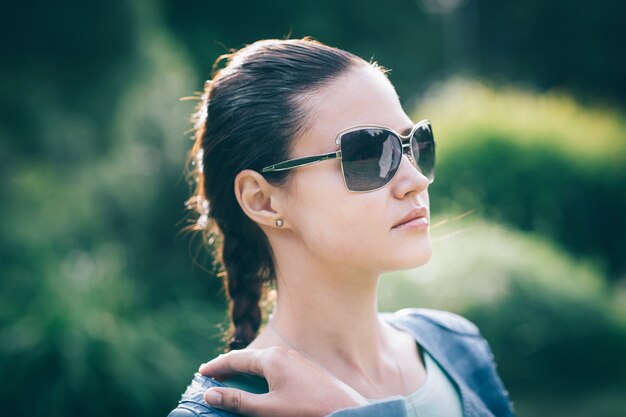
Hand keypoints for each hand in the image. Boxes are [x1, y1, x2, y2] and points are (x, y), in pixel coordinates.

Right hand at [198, 346, 367, 416]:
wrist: (345, 409)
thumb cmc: (306, 410)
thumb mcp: (267, 409)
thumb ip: (238, 401)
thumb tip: (210, 394)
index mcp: (271, 359)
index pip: (236, 358)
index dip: (217, 366)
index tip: (201, 372)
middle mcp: (282, 354)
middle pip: (248, 357)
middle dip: (229, 366)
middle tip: (211, 376)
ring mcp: (295, 360)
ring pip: (262, 361)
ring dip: (244, 369)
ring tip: (231, 379)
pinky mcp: (304, 369)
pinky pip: (274, 366)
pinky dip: (259, 373)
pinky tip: (258, 384)